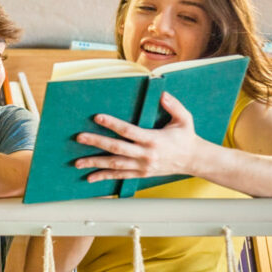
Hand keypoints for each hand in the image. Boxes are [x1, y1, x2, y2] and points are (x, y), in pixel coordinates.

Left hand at [74, 92, 201, 182]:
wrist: (194, 160)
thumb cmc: (187, 137)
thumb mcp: (185, 119)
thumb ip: (174, 105)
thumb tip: (163, 94)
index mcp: (153, 139)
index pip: (128, 131)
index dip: (112, 124)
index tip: (97, 117)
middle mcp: (146, 155)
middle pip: (117, 149)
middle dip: (97, 143)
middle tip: (80, 138)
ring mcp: (142, 166)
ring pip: (115, 165)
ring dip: (95, 163)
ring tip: (78, 162)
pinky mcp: (141, 174)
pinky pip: (120, 176)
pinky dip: (104, 177)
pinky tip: (90, 177)